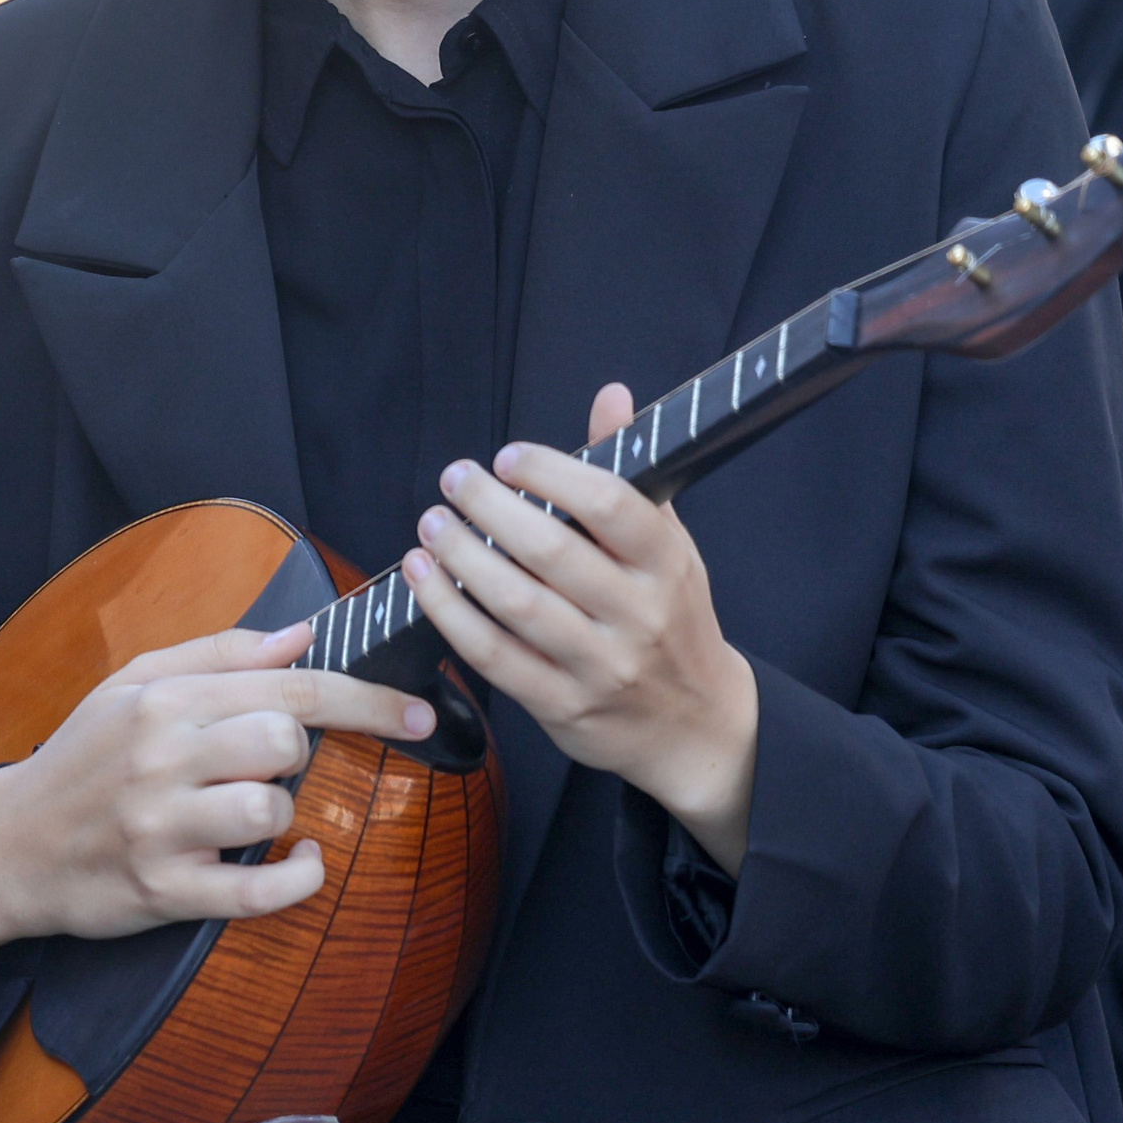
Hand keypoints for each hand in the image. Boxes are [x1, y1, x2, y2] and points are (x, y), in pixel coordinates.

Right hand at [0, 623, 436, 984]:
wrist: (9, 845)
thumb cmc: (84, 757)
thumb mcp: (134, 682)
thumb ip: (222, 653)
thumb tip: (303, 635)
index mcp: (165, 700)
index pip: (292, 686)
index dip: (370, 699)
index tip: (421, 711)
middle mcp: (162, 759)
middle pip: (285, 742)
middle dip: (297, 754)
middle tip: (265, 766)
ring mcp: (162, 830)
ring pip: (271, 812)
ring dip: (282, 815)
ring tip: (248, 814)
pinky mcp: (164, 893)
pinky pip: (258, 893)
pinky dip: (297, 880)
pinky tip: (300, 864)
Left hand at [404, 384, 760, 874]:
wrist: (697, 727)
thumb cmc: (673, 618)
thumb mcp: (670, 544)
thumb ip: (631, 473)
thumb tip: (611, 395)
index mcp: (667, 563)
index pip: (610, 504)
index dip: (551, 473)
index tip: (509, 457)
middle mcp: (639, 614)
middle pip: (553, 552)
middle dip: (491, 508)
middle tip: (455, 479)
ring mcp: (600, 666)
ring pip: (517, 605)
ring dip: (462, 558)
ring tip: (431, 524)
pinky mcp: (562, 707)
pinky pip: (495, 656)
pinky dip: (450, 614)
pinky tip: (425, 579)